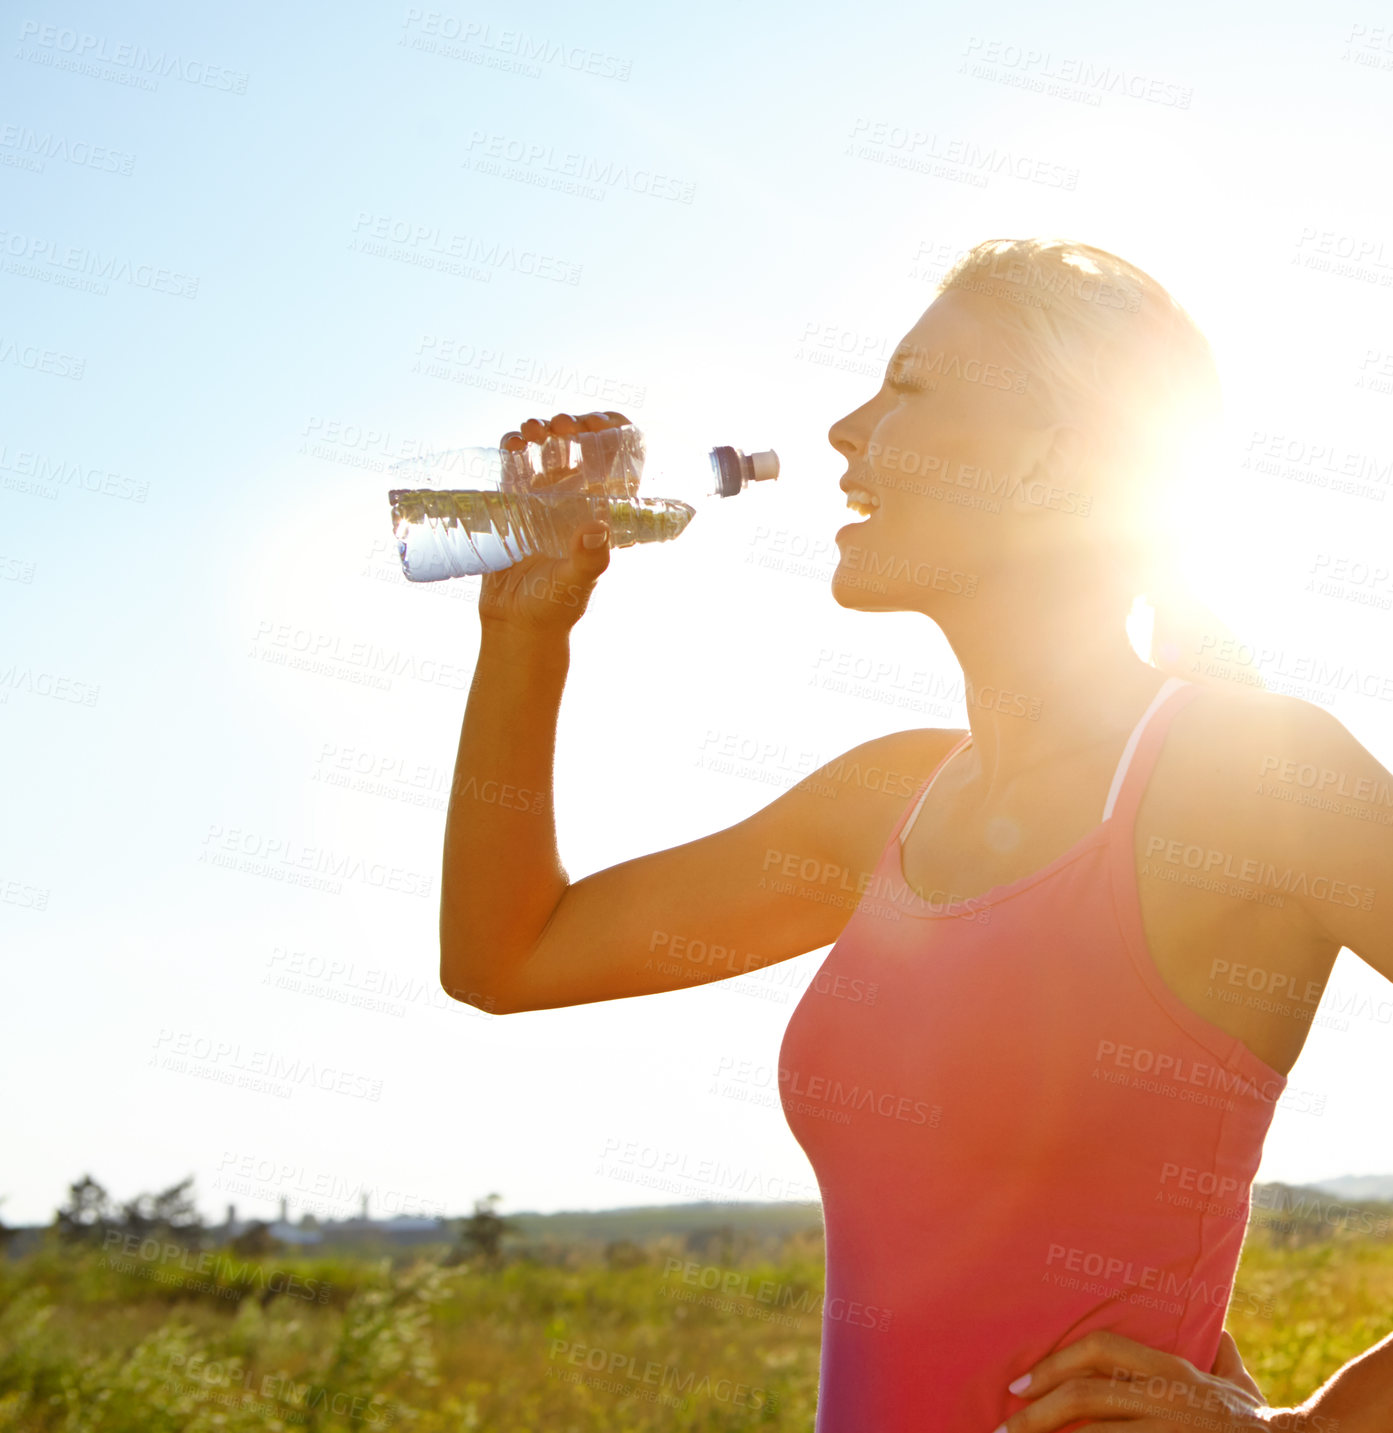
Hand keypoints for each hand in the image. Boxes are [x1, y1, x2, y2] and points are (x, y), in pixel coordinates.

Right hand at [478, 411, 628, 635]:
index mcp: (601, 512)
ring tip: (533, 432)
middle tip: (564, 426)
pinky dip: (513, 446)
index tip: (600, 423)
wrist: (515, 624)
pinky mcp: (513, 504)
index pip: (619, 463)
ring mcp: (544, 500)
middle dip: (574, 425)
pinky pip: (514, 465)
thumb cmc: (554, 608)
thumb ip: (588, 559)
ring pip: (548, 450)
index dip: (615, 434)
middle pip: (581, 447)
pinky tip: (512, 444)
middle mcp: (576, 501)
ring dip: (542, 430)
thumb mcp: (575, 583)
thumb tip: (596, 528)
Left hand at [995, 1328, 1309, 1431]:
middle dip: (1039, 1410)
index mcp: (1171, 1369)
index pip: (1100, 1349)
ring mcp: (1172, 1431)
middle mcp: (1168, 1396)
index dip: (1055, 1362)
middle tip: (1006, 1427)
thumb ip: (1218, 1352)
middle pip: (1087, 1394)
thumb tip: (1216, 1328)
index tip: (1022, 1383)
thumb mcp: (1235, 1378)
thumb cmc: (1259, 1420)